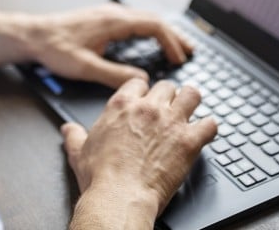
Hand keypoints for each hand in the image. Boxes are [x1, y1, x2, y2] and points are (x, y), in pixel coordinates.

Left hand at [25, 3, 192, 88]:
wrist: (32, 35)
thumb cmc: (54, 49)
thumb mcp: (85, 67)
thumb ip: (115, 75)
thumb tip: (143, 80)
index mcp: (113, 21)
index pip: (154, 25)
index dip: (171, 41)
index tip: (180, 58)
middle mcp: (114, 14)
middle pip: (154, 20)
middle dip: (173, 36)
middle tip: (189, 52)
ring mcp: (108, 14)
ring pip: (145, 19)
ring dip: (162, 33)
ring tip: (177, 47)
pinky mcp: (103, 19)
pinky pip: (135, 22)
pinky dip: (149, 32)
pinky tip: (151, 43)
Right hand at [63, 79, 217, 226]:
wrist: (119, 197)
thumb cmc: (100, 178)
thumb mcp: (79, 152)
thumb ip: (74, 136)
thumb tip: (68, 129)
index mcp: (122, 106)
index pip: (139, 83)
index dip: (144, 91)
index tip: (146, 100)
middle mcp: (148, 108)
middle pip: (167, 86)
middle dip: (169, 97)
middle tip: (168, 110)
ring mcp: (171, 122)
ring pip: (192, 95)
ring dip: (192, 102)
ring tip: (191, 111)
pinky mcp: (189, 141)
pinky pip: (210, 124)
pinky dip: (209, 128)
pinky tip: (204, 133)